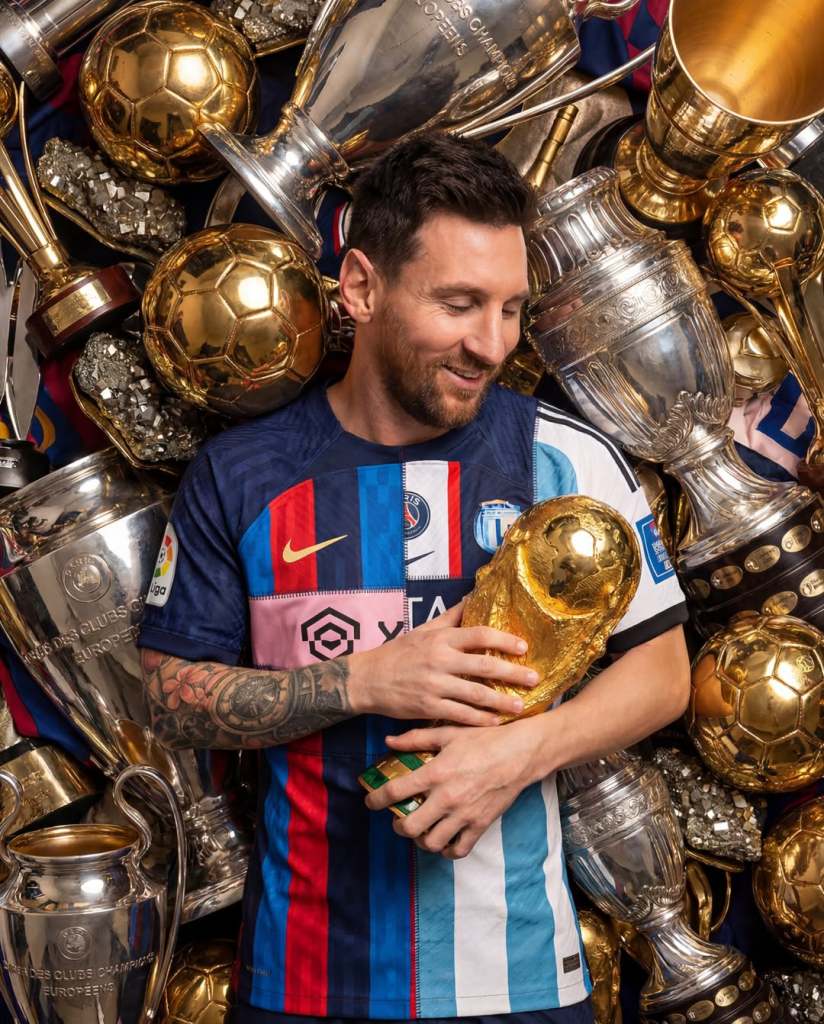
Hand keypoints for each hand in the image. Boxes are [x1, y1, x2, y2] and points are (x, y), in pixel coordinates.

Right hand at [348, 601, 538, 725]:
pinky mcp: (428, 707)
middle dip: (513, 674)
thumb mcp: (423, 629)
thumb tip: (474, 596)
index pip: (479, 635)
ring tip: (521, 706)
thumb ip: (451, 616)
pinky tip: (495, 723)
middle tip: (535, 678)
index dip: (504, 640)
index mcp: (441, 639)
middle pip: (484, 667)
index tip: (523, 647)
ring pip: (475, 695)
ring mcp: (434, 685)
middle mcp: (439, 660)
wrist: (367, 679)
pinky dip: (480, 720)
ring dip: (502, 702)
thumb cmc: (398, 652)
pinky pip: (460, 715)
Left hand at [364, 718, 542, 857]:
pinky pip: (458, 850)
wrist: (521, 753)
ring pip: (432, 843)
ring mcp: (465, 814)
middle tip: (398, 819)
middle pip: (409, 827)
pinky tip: (444, 838)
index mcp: (436, 772)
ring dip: (421, 839)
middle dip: (398, 826)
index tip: (370, 802)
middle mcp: (447, 797)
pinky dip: (447, 849)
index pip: (395, 792)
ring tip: (421, 829)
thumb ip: (416, 739)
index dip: (376, 800)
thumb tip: (389, 742)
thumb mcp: (449, 733)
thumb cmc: (485, 739)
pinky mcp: (480, 825)